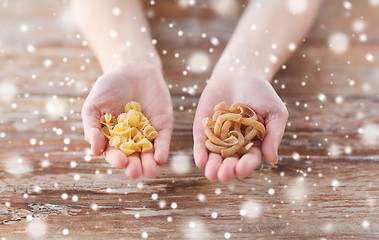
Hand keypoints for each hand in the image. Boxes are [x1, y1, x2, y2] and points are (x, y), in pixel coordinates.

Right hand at [82, 62, 172, 178]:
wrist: (132, 69)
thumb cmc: (108, 88)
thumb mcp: (94, 106)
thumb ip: (92, 128)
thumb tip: (95, 151)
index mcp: (113, 139)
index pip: (115, 154)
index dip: (117, 160)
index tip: (120, 162)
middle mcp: (131, 141)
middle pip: (133, 158)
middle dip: (134, 166)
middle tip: (134, 172)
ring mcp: (148, 134)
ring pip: (149, 154)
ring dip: (150, 164)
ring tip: (149, 171)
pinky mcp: (163, 126)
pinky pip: (163, 141)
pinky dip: (162, 150)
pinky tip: (160, 158)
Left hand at [193, 69, 287, 181]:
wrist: (238, 73)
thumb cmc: (261, 93)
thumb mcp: (274, 111)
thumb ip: (273, 134)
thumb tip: (271, 160)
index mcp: (254, 144)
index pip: (250, 158)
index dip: (247, 165)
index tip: (241, 169)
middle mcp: (235, 145)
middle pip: (231, 161)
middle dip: (227, 169)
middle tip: (224, 175)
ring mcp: (217, 138)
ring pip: (214, 157)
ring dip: (212, 166)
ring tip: (211, 174)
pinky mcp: (203, 130)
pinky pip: (200, 144)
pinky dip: (200, 153)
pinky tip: (200, 161)